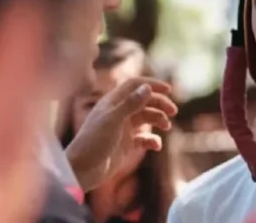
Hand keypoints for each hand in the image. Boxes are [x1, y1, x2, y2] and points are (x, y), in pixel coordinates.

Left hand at [65, 77, 176, 191]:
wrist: (81, 171)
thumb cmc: (93, 142)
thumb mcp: (113, 121)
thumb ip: (131, 104)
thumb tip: (148, 88)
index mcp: (113, 102)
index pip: (135, 85)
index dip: (152, 84)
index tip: (168, 90)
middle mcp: (119, 113)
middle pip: (144, 101)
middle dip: (160, 104)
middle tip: (173, 112)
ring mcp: (122, 129)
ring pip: (146, 118)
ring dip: (158, 120)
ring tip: (166, 127)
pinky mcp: (126, 145)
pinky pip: (144, 139)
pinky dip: (153, 140)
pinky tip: (156, 146)